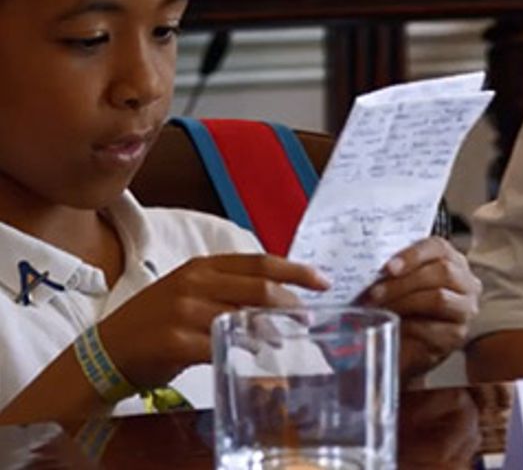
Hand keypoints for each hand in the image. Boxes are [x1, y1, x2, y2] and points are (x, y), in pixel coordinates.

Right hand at [97, 254, 328, 390]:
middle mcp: (195, 283)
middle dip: (290, 302)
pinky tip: (255, 355)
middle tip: (307, 317)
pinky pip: (219, 345)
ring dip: (271, 330)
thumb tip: (276, 296)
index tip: (323, 280)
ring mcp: (183, 311)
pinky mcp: (173, 341)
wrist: (104, 352)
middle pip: (258, 288)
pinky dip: (242, 350)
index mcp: (202, 267)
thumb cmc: (154, 322)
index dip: (295, 271)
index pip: (260, 262)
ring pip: (243, 316)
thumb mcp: (190, 292)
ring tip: (285, 339)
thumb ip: (227, 289)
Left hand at [360, 238, 479, 380]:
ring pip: (438, 298)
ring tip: (379, 308)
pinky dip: (409, 327)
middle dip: (404, 281)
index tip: (388, 267)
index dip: (413, 254)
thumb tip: (368, 263)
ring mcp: (464, 310)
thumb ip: (395, 270)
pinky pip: (433, 328)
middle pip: (442, 272)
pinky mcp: (456, 336)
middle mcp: (467, 282)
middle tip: (374, 291)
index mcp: (453, 260)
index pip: (439, 247)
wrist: (411, 345)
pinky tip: (393, 326)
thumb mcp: (403, 281)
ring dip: (404, 302)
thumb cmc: (406, 306)